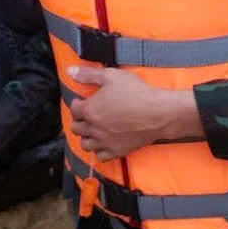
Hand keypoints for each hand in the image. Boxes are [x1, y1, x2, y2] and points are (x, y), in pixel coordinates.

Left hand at [67, 66, 196, 160]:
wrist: (157, 113)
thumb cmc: (135, 92)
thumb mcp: (111, 76)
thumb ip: (88, 75)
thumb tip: (69, 71)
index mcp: (90, 110)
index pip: (73, 109)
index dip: (77, 103)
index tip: (83, 100)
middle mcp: (93, 129)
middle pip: (76, 128)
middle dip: (79, 119)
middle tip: (88, 113)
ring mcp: (105, 142)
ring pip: (85, 144)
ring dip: (86, 136)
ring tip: (94, 129)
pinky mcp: (117, 151)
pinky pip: (100, 156)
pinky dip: (99, 150)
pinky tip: (104, 142)